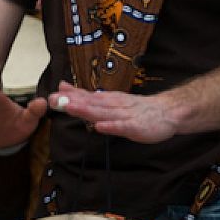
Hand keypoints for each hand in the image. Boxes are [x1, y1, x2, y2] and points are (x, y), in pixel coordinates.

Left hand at [47, 81, 175, 143]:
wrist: (167, 112)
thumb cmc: (139, 109)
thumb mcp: (113, 102)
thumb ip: (92, 99)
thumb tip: (69, 92)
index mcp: (109, 100)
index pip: (87, 97)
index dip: (69, 96)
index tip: (52, 94)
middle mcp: (115, 105)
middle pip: (91, 103)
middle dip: (72, 102)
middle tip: (55, 100)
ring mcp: (125, 115)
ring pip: (104, 112)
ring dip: (87, 110)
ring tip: (71, 108)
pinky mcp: (136, 127)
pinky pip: (122, 127)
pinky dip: (111, 126)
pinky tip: (100, 126)